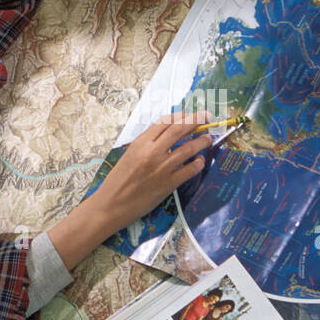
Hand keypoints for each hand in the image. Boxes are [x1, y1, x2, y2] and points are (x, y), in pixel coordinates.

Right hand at [89, 114, 211, 230]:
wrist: (111, 204)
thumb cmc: (117, 180)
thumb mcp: (129, 155)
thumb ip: (146, 144)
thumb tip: (166, 135)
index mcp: (140, 143)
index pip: (165, 122)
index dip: (180, 116)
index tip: (189, 115)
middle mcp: (152, 152)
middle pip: (179, 130)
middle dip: (196, 120)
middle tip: (206, 117)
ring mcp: (161, 168)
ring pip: (188, 149)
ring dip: (201, 141)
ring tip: (207, 138)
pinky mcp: (168, 184)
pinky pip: (189, 170)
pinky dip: (198, 163)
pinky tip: (200, 161)